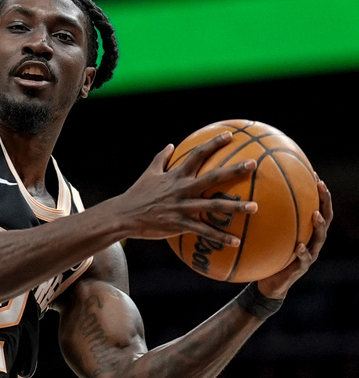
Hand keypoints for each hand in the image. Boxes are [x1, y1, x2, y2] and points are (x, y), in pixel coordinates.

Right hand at [114, 133, 257, 244]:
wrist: (123, 216)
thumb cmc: (137, 194)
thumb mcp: (148, 173)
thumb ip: (161, 159)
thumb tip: (170, 145)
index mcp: (176, 175)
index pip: (197, 155)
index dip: (214, 143)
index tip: (230, 135)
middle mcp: (182, 189)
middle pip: (212, 177)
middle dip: (234, 170)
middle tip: (253, 164)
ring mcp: (182, 207)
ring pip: (213, 206)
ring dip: (235, 207)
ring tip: (255, 207)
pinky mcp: (179, 224)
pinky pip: (204, 231)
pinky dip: (220, 237)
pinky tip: (236, 241)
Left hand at [256, 180, 332, 298]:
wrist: (269, 283)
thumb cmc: (267, 255)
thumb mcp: (266, 236)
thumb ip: (264, 221)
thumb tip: (247, 197)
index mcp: (306, 230)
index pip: (317, 206)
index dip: (318, 192)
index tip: (314, 175)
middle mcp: (312, 239)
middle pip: (325, 217)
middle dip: (325, 202)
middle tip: (321, 188)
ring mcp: (310, 253)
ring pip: (320, 237)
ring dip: (319, 225)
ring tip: (315, 215)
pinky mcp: (301, 268)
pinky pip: (304, 259)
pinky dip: (303, 252)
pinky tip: (299, 247)